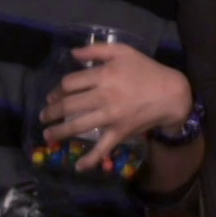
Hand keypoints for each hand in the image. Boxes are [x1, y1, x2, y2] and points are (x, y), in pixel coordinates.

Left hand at [41, 43, 191, 170]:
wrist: (171, 94)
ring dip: (59, 132)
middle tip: (44, 116)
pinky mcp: (119, 132)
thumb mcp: (123, 51)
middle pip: (68, 105)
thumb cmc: (146, 70)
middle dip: (51, 112)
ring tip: (48, 135)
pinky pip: (102, 149)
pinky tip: (79, 166)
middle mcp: (103, 97)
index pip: (70, 83)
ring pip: (77, 126)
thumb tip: (72, 53)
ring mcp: (110, 117)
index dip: (57, 90)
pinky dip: (90, 159)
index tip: (53, 96)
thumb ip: (96, 50)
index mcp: (103, 75)